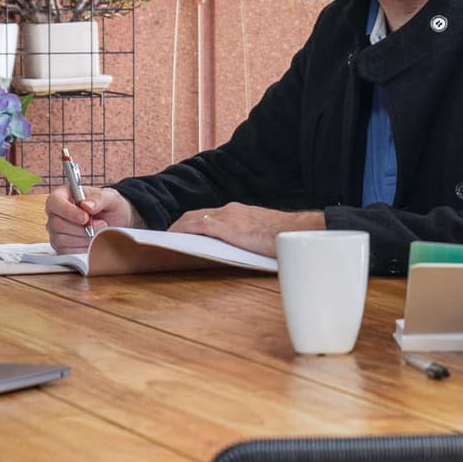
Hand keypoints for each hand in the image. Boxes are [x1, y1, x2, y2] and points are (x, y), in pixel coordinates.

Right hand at [46, 185, 132, 251]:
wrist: (114, 222)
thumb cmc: (108, 206)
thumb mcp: (110, 198)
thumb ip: (99, 198)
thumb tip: (86, 206)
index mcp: (62, 195)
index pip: (54, 202)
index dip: (68, 211)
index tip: (85, 217)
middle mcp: (55, 214)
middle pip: (57, 224)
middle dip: (81, 228)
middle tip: (101, 225)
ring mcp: (56, 232)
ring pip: (62, 239)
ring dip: (84, 238)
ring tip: (99, 232)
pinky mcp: (61, 247)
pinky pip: (66, 252)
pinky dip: (82, 249)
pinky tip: (92, 242)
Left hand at [171, 203, 323, 257]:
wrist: (297, 232)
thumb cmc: (284, 237)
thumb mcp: (260, 235)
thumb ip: (244, 238)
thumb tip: (235, 251)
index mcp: (238, 211)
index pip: (207, 214)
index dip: (190, 222)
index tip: (179, 232)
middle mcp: (230, 210)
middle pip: (195, 214)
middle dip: (179, 225)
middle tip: (166, 237)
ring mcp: (228, 217)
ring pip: (193, 218)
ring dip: (177, 229)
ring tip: (165, 240)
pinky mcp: (228, 228)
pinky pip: (198, 226)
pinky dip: (183, 231)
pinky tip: (173, 239)